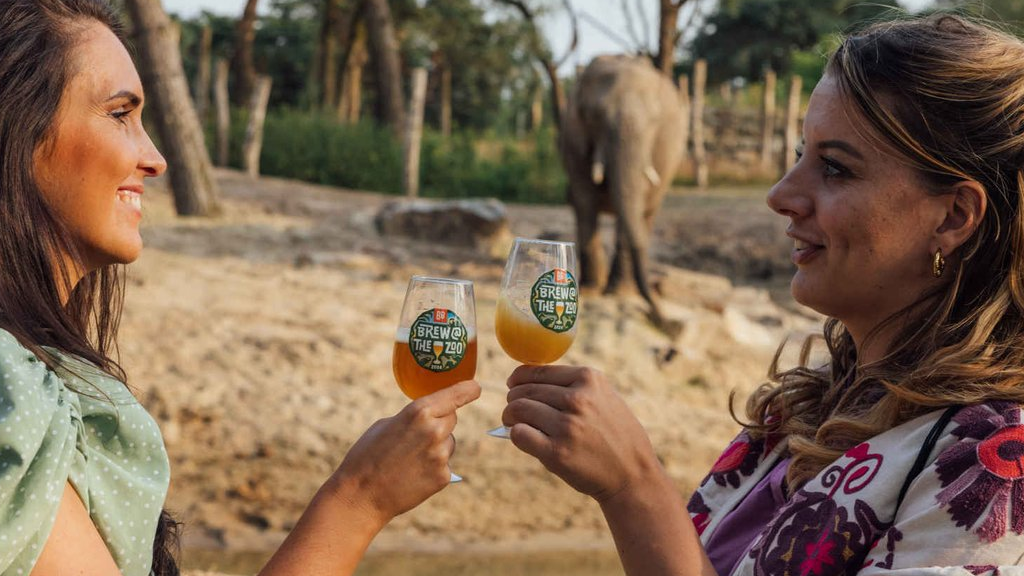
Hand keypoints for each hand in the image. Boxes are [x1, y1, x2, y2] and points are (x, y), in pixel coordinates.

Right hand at [327, 379, 480, 526]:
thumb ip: (413, 417)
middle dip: (440, 422)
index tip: (475, 388)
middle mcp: (434, 431)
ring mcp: (441, 455)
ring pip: (449, 442)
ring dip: (437, 446)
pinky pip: (445, 464)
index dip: (468, 389)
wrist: (361, 495)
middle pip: (452, 418)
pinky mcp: (443, 477)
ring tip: (410, 459)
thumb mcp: (386, 424)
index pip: (456, 395)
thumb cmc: (367, 455)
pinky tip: (413, 475)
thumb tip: (430, 417)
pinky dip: (433, 467)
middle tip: (417, 436)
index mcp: (419, 412)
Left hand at [502, 365, 661, 502]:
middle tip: (513, 409)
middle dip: (513, 399)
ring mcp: (567, 426)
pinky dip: (515, 434)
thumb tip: (527, 379)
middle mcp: (578, 399)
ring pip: (518, 410)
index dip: (519, 378)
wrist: (633, 473)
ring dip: (510, 416)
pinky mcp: (557, 452)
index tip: (513, 384)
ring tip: (513, 423)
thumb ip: (573, 385)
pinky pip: (519, 434)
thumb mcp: (604, 396)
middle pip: (524, 391)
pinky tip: (522, 437)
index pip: (538, 371)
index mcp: (588, 379)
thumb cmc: (615, 433)